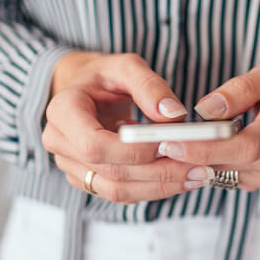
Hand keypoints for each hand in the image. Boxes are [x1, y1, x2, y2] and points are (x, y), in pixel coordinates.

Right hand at [42, 52, 213, 203]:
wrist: (85, 90)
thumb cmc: (105, 76)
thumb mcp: (126, 66)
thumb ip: (149, 85)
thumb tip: (174, 115)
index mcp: (63, 111)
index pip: (94, 145)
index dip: (133, 151)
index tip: (171, 143)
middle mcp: (60, 143)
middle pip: (109, 173)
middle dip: (158, 172)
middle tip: (199, 167)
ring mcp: (71, 166)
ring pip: (116, 190)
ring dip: (160, 187)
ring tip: (197, 176)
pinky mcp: (88, 179)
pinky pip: (121, 193)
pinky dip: (153, 189)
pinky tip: (181, 178)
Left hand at [156, 63, 259, 190]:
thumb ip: (240, 90)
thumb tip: (206, 109)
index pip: (244, 146)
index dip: (206, 148)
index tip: (170, 142)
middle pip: (225, 164)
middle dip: (185, 155)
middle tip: (148, 143)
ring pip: (217, 173)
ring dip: (187, 161)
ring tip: (156, 144)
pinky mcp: (252, 183)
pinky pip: (218, 176)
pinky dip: (198, 163)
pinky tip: (178, 150)